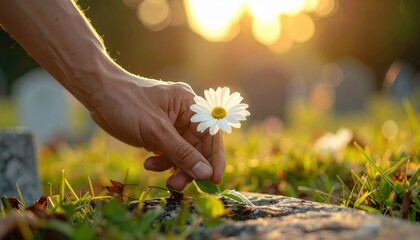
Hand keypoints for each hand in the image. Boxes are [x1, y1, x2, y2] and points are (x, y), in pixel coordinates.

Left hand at [89, 72, 224, 189]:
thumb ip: (182, 153)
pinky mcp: (159, 133)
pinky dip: (161, 161)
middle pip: (197, 148)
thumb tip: (205, 174)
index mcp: (191, 106)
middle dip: (188, 167)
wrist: (97, 93)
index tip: (213, 180)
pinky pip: (169, 153)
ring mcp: (172, 125)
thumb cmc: (127, 103)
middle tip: (177, 184)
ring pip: (182, 153)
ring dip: (171, 166)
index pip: (211, 135)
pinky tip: (148, 161)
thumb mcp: (156, 130)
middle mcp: (185, 115)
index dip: (214, 158)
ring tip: (152, 167)